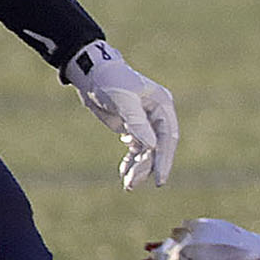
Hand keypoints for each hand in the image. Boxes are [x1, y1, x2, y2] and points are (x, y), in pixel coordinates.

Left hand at [64, 40, 178, 189]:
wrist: (91, 75)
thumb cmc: (110, 81)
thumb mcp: (123, 100)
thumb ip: (137, 122)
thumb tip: (152, 146)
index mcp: (162, 105)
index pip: (168, 137)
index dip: (164, 159)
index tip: (159, 179)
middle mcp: (157, 116)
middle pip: (158, 148)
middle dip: (146, 167)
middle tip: (131, 183)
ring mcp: (145, 123)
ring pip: (147, 151)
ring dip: (138, 168)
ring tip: (127, 184)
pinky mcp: (133, 128)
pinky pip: (136, 150)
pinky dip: (130, 161)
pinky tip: (123, 172)